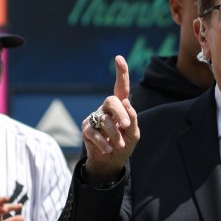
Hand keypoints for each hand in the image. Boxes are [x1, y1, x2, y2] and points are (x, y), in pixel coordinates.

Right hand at [82, 56, 138, 183]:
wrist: (110, 162)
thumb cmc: (124, 144)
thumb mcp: (134, 134)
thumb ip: (133, 119)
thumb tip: (127, 102)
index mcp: (120, 107)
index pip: (121, 87)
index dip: (121, 72)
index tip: (119, 57)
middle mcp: (106, 108)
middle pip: (112, 101)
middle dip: (121, 113)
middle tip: (126, 126)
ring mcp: (95, 117)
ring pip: (105, 120)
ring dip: (115, 135)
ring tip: (119, 145)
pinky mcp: (86, 129)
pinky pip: (94, 133)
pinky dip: (104, 143)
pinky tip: (108, 149)